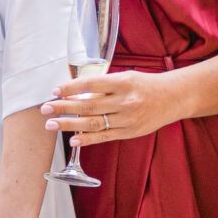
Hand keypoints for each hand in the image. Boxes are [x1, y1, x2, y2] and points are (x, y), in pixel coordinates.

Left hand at [41, 68, 177, 147]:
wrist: (172, 98)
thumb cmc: (145, 84)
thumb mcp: (126, 77)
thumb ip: (104, 86)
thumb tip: (76, 93)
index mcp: (123, 82)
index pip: (91, 84)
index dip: (71, 88)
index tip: (55, 90)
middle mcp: (125, 101)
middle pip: (88, 105)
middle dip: (63, 108)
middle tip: (45, 109)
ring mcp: (127, 119)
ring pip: (93, 123)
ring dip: (69, 125)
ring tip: (51, 124)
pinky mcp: (129, 133)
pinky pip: (104, 136)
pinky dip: (87, 139)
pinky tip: (73, 139)